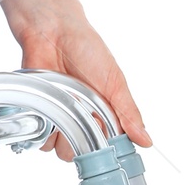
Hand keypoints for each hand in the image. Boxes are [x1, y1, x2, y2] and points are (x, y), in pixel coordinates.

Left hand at [14, 7, 149, 161]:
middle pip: (82, 153)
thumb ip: (128, 112)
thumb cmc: (87, 49)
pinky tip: (49, 105)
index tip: (103, 136)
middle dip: (83, 139)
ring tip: (65, 104)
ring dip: (62, 133)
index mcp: (105, 114)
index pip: (108, 147)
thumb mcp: (114, 81)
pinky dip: (44, 126)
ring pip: (60, 150)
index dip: (105, 146)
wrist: (52, 31)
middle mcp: (83, 120)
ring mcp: (60, 118)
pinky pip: (39, 138)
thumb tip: (146, 140)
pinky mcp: (40, 113)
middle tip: (83, 112)